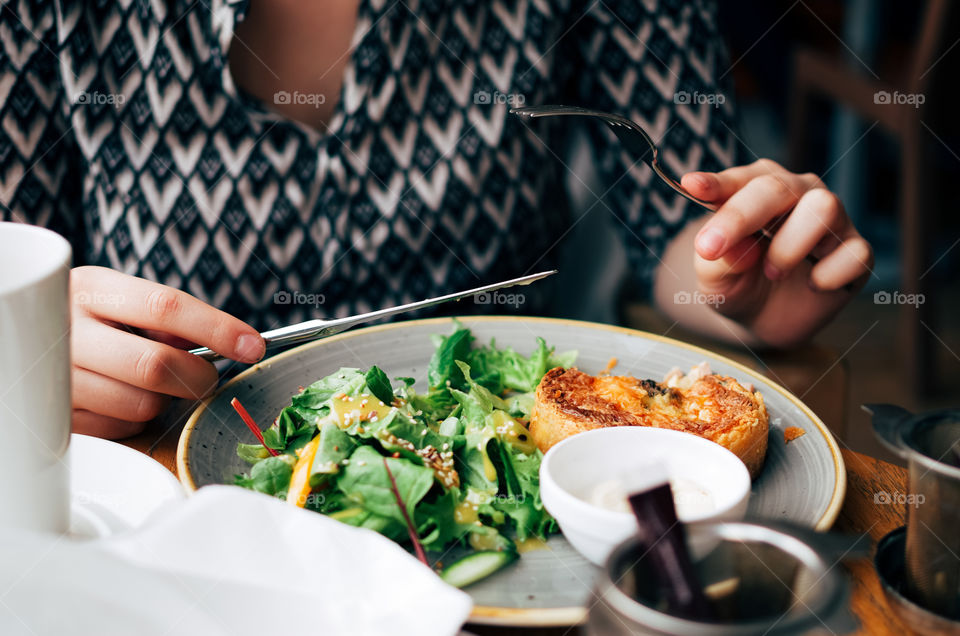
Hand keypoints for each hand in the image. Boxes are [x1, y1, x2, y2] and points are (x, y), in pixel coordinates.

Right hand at [70, 267, 264, 438]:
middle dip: (196, 376)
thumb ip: (170, 321)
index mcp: (93, 289)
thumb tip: (227, 344)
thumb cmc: (92, 319)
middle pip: (156, 365)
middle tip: (205, 376)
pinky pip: (120, 429)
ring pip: (140, 405)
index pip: (165, 306)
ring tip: (146, 384)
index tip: (253, 345)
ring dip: (161, 400)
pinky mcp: (55, 416)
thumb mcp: (123, 302)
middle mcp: (66, 329)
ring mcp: (55, 377)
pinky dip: (134, 420)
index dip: (217, 328)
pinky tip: (120, 400)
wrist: (20, 337)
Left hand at [681, 159, 872, 347]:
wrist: (765, 321)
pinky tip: (813, 285)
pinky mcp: (857, 252)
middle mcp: (799, 193)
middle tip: (713, 249)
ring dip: (789, 246)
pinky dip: (827, 275)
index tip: (692, 187)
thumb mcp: (713, 277)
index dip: (716, 184)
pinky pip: (853, 253)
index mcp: (758, 188)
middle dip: (742, 216)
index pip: (738, 180)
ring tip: (772, 271)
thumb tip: (738, 248)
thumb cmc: (737, 283)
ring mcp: (833, 220)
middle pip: (779, 187)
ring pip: (823, 208)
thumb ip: (715, 260)